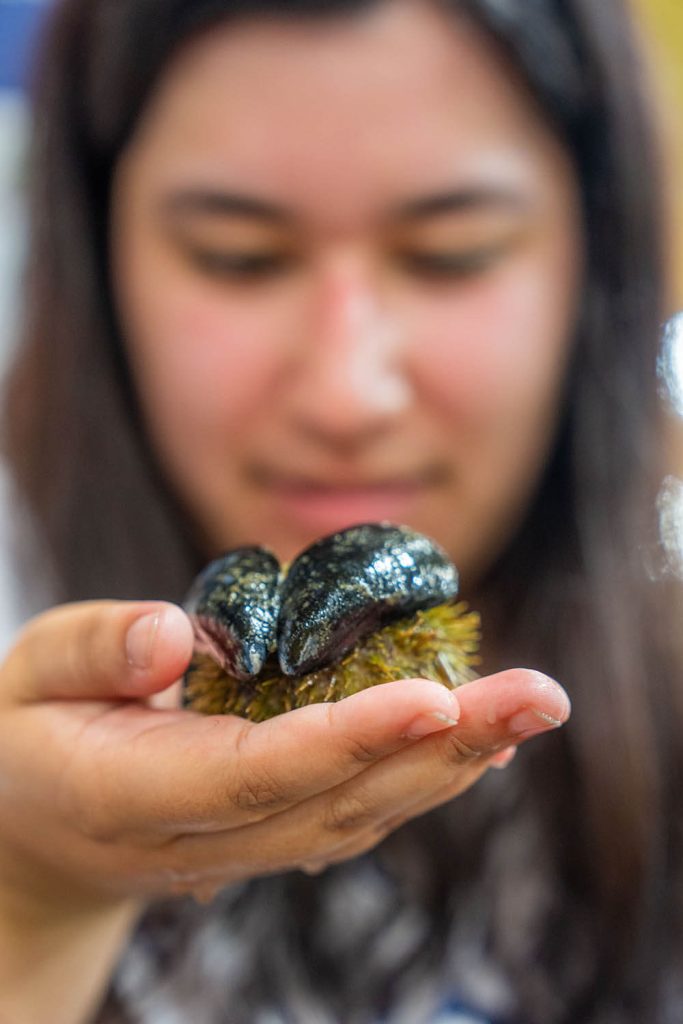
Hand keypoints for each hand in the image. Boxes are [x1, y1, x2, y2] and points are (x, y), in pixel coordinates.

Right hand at [0, 600, 569, 905]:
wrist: (35, 834)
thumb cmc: (30, 735)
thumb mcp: (30, 674)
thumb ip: (94, 651)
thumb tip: (176, 635)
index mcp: (134, 795)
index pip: (257, 773)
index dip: (349, 738)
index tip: (435, 697)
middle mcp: (205, 838)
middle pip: (340, 800)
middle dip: (447, 747)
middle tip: (540, 697)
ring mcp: (244, 848)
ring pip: (362, 814)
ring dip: (454, 762)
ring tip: (530, 709)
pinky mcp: (270, 832)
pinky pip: (355, 810)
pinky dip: (421, 775)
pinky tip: (477, 738)